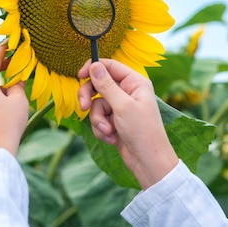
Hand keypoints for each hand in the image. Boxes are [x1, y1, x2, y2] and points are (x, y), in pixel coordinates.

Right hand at [77, 59, 177, 188]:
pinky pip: (99, 119)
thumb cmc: (142, 132)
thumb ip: (106, 85)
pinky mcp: (115, 121)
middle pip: (98, 85)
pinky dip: (102, 130)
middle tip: (83, 107)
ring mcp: (121, 107)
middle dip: (90, 98)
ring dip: (99, 120)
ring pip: (97, 106)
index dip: (94, 68)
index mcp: (135, 82)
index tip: (79, 76)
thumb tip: (94, 65)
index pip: (110, 66)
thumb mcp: (122, 106)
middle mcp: (128, 92)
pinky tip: (112, 139)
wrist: (148, 161)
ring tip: (108, 131)